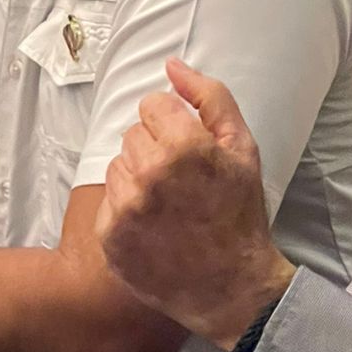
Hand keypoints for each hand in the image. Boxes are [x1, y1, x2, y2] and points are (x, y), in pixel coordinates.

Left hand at [97, 59, 294, 350]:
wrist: (232, 287)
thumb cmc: (240, 214)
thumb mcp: (243, 147)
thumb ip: (210, 97)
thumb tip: (171, 65)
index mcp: (184, 146)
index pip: (152, 104)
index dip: (174, 124)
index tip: (190, 150)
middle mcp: (149, 174)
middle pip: (133, 134)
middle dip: (155, 149)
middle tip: (182, 181)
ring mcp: (126, 207)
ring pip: (118, 165)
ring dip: (138, 177)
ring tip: (168, 204)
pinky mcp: (109, 236)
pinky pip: (109, 200)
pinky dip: (126, 209)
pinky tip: (154, 225)